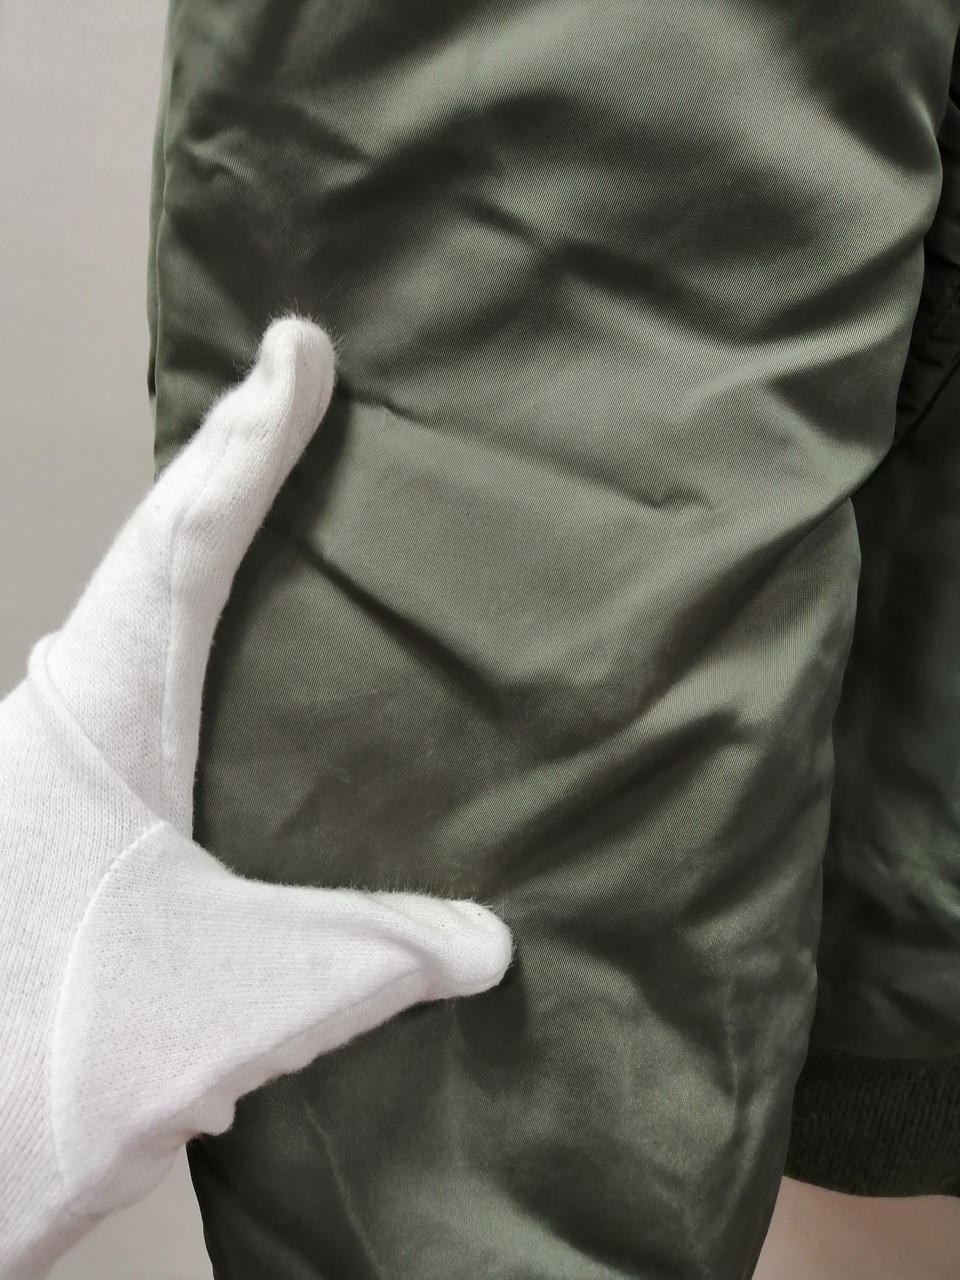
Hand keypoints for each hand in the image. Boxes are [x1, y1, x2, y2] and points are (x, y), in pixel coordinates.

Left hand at [0, 315, 513, 1279]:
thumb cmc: (61, 1047)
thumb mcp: (246, 995)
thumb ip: (378, 955)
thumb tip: (492, 945)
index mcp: (103, 716)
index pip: (183, 540)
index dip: (247, 442)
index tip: (296, 352)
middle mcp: (70, 718)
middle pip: (151, 551)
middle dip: (220, 463)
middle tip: (289, 390)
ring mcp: (63, 764)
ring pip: (134, 617)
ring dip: (197, 545)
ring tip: (265, 492)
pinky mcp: (73, 816)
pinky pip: (144, 686)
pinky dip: (192, 637)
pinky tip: (237, 663)